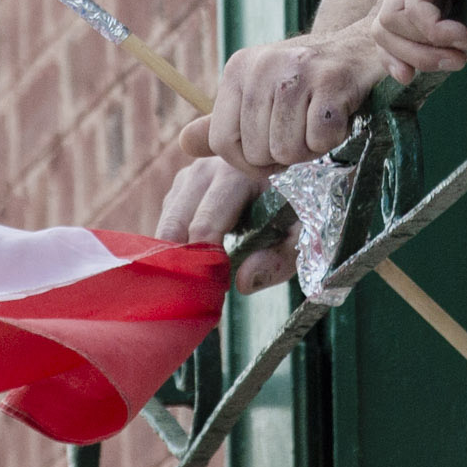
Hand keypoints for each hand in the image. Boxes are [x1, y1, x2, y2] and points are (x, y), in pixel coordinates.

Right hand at [152, 153, 290, 291]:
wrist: (288, 174)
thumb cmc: (294, 209)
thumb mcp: (299, 234)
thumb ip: (279, 258)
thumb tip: (243, 283)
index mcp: (236, 176)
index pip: (205, 225)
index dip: (204, 262)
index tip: (211, 291)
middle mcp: (206, 170)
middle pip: (174, 226)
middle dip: (181, 263)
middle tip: (193, 295)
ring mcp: (189, 176)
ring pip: (166, 225)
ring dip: (175, 256)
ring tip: (195, 283)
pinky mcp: (180, 186)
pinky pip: (166, 222)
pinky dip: (174, 247)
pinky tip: (192, 264)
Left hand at [203, 25, 405, 175]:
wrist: (363, 48)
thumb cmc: (310, 80)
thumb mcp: (260, 94)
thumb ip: (224, 122)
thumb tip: (184, 144)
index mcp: (238, 69)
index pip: (222, 142)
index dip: (248, 161)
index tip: (271, 150)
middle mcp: (262, 65)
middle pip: (257, 151)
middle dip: (284, 154)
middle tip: (304, 128)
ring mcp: (297, 70)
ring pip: (287, 150)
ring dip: (310, 148)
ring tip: (321, 120)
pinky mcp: (333, 80)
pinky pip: (320, 140)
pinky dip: (333, 139)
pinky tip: (339, 115)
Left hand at [375, 0, 466, 74]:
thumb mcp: (464, 47)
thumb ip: (432, 52)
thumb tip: (399, 71)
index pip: (384, 28)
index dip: (392, 57)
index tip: (407, 78)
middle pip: (382, 27)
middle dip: (416, 56)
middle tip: (454, 63)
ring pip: (391, 21)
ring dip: (430, 46)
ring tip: (466, 44)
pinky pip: (413, 10)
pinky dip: (439, 32)